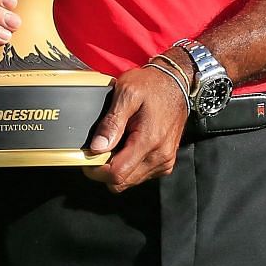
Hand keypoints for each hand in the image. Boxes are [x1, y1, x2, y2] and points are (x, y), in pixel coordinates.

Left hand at [82, 64, 188, 192]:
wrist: (176, 83)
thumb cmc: (153, 85)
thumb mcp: (126, 93)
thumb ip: (111, 122)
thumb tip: (97, 147)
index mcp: (149, 141)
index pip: (116, 174)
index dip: (96, 170)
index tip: (88, 156)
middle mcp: (160, 156)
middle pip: (122, 182)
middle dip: (105, 169)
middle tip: (100, 147)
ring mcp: (164, 161)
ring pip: (130, 181)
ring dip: (118, 167)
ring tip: (117, 142)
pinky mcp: (166, 161)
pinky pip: (141, 175)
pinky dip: (130, 165)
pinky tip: (128, 146)